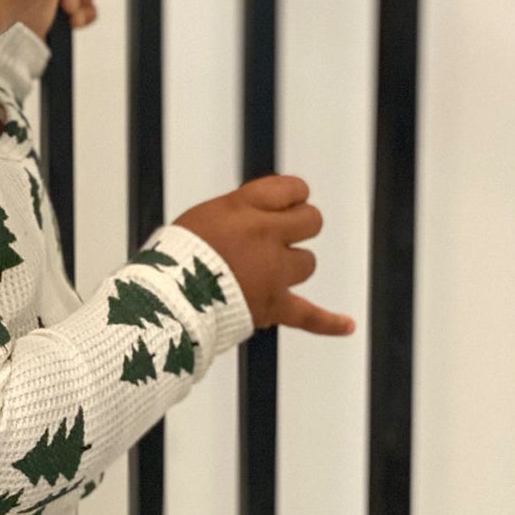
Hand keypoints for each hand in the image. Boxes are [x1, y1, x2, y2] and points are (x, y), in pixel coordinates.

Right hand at [173, 174, 355, 336]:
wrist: (167, 300)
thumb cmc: (174, 259)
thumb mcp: (201, 217)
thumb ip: (236, 212)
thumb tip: (260, 213)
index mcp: (243, 207)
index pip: (291, 189)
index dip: (291, 196)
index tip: (284, 203)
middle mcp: (265, 235)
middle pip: (310, 221)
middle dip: (299, 226)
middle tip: (280, 235)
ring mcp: (273, 272)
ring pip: (307, 263)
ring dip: (292, 266)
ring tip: (266, 273)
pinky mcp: (274, 306)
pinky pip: (309, 316)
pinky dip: (328, 323)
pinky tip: (347, 325)